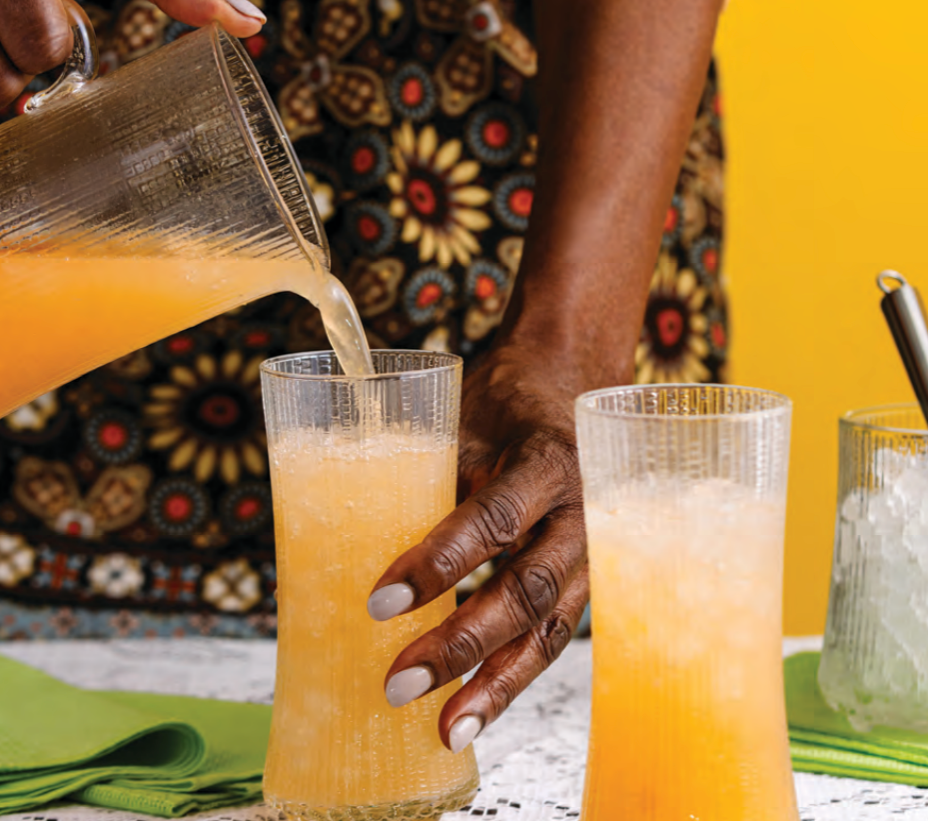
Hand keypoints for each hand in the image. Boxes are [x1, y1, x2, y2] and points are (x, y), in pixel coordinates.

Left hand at [367, 342, 593, 751]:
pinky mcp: (585, 580)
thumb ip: (430, 480)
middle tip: (400, 682)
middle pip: (528, 588)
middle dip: (463, 642)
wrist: (564, 390)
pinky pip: (553, 635)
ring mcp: (592, 552)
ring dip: (496, 683)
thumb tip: (356, 544)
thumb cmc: (505, 405)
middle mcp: (583, 512)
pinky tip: (475, 710)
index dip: (441, 562)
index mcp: (548, 461)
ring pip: (550, 628)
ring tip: (448, 728)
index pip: (496, 517)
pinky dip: (513, 676)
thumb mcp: (464, 423)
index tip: (382, 601)